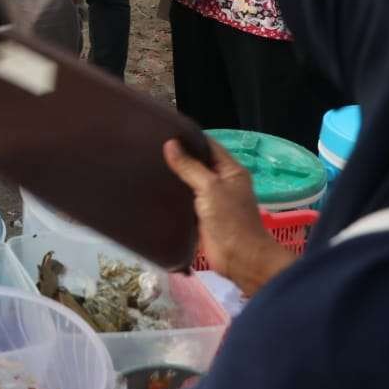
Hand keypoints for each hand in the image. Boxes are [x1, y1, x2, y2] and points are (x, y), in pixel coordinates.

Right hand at [164, 138, 296, 295]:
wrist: (239, 258)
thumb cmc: (230, 219)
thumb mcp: (210, 188)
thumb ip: (190, 167)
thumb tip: (170, 144)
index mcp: (231, 171)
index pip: (209, 146)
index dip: (190, 138)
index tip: (166, 131)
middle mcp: (222, 183)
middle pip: (199, 164)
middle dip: (179, 157)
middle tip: (151, 147)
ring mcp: (212, 201)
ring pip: (191, 182)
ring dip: (175, 177)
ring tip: (149, 165)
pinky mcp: (202, 217)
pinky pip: (186, 201)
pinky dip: (174, 196)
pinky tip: (155, 189)